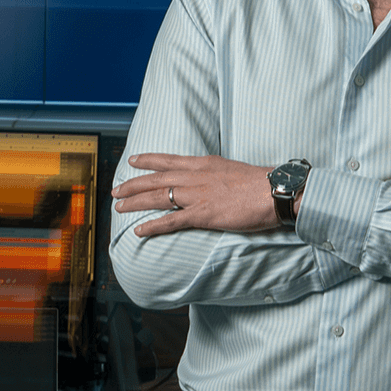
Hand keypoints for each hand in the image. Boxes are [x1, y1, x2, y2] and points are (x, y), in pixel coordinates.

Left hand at [112, 153, 278, 236]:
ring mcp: (197, 195)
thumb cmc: (260, 183)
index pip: (168, 160)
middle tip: (116, 190)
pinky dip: (153, 226)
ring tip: (119, 207)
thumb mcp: (232, 169)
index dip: (148, 160)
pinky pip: (172, 221)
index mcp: (204, 163)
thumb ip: (216, 173)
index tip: (133, 160)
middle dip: (133, 184)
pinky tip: (140, 231)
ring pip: (158, 197)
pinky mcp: (203, 215)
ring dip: (136, 202)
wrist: (274, 192)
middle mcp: (195, 176)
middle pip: (156, 178)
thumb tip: (210, 177)